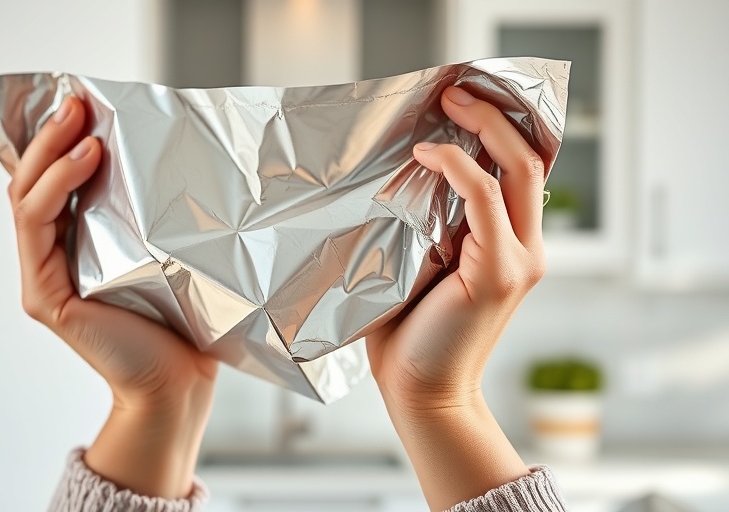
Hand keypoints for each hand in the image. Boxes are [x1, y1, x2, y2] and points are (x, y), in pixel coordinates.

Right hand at [8, 96, 217, 498]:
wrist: (179, 377)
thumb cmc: (180, 317)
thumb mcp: (161, 248)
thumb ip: (143, 212)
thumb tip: (163, 151)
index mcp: (75, 246)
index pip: (51, 183)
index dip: (58, 141)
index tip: (84, 102)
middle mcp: (52, 258)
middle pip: (31, 182)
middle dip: (51, 135)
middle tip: (78, 100)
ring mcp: (41, 277)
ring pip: (27, 197)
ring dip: (51, 151)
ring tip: (81, 120)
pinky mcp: (44, 296)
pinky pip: (37, 227)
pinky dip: (57, 187)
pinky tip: (86, 159)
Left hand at [366, 86, 545, 509]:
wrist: (419, 388)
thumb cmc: (410, 331)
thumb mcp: (419, 264)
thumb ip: (426, 225)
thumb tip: (404, 175)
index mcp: (508, 246)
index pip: (518, 174)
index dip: (498, 133)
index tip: (460, 106)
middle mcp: (524, 248)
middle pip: (529, 161)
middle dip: (495, 117)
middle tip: (455, 94)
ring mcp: (518, 259)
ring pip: (518, 171)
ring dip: (483, 129)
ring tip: (447, 106)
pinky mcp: (500, 271)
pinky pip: (485, 200)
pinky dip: (459, 169)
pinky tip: (428, 155)